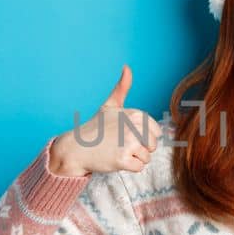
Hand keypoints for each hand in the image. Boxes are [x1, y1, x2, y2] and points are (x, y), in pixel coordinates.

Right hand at [48, 65, 162, 175]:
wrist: (77, 148)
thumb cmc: (96, 128)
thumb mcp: (110, 105)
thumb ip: (122, 88)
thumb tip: (127, 67)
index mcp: (135, 114)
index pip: (156, 131)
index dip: (144, 136)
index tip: (128, 134)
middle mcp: (134, 126)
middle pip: (153, 145)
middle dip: (140, 149)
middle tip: (122, 145)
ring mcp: (128, 143)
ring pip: (147, 157)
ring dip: (134, 159)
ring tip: (118, 151)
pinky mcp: (122, 159)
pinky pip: (139, 168)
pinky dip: (129, 167)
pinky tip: (116, 160)